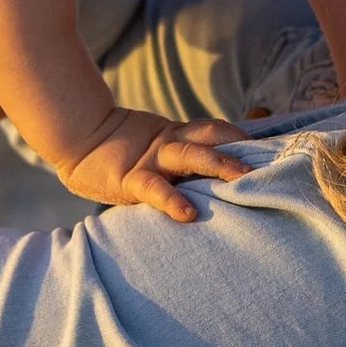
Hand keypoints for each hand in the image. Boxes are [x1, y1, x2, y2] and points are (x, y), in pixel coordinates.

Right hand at [59, 108, 251, 222]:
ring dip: (219, 165)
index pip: (213, 132)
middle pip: (211, 140)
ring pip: (191, 156)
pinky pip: (155, 189)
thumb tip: (212, 179)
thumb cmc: (113, 154)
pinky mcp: (130, 178)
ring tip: (242, 178)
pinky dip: (173, 201)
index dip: (239, 136)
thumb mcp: (151, 152)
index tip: (270, 148)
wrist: (75, 139)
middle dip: (240, 150)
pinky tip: (188, 214)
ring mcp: (151, 159)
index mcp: (176, 137)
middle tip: (269, 162)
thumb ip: (176, 160)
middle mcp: (169, 145)